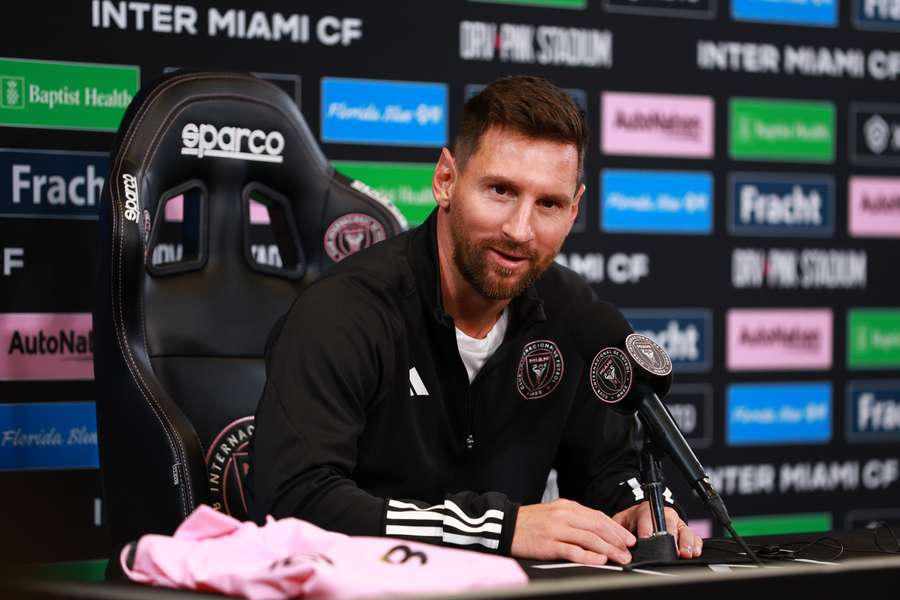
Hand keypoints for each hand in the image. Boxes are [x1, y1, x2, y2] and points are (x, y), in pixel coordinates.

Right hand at [511, 498, 636, 564]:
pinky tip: (599, 560)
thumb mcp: (553, 512)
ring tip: (620, 558)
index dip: (615, 528)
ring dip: (609, 549)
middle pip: (597, 527)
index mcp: (566, 506)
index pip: (597, 516)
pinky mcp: (549, 544)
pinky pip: (573, 550)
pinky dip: (588, 555)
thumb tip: (596, 529)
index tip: (627, 538)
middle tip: (629, 550)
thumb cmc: (529, 521)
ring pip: (589, 538)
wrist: (505, 526)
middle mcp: (563, 515)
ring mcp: (556, 529)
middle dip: (617, 539)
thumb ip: (573, 518)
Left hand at [612, 502, 702, 558]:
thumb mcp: (620, 523)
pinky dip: (695, 545)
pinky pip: (694, 537)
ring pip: (683, 530)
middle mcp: (663, 515)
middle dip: (669, 536)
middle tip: (668, 548)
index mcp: (645, 510)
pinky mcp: (685, 532)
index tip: (645, 537)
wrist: (642, 518)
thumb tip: (612, 544)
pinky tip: (694, 552)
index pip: (646, 515)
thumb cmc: (632, 522)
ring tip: (684, 552)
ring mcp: (676, 523)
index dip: (646, 526)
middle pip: (669, 523)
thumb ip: (617, 530)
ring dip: (685, 542)